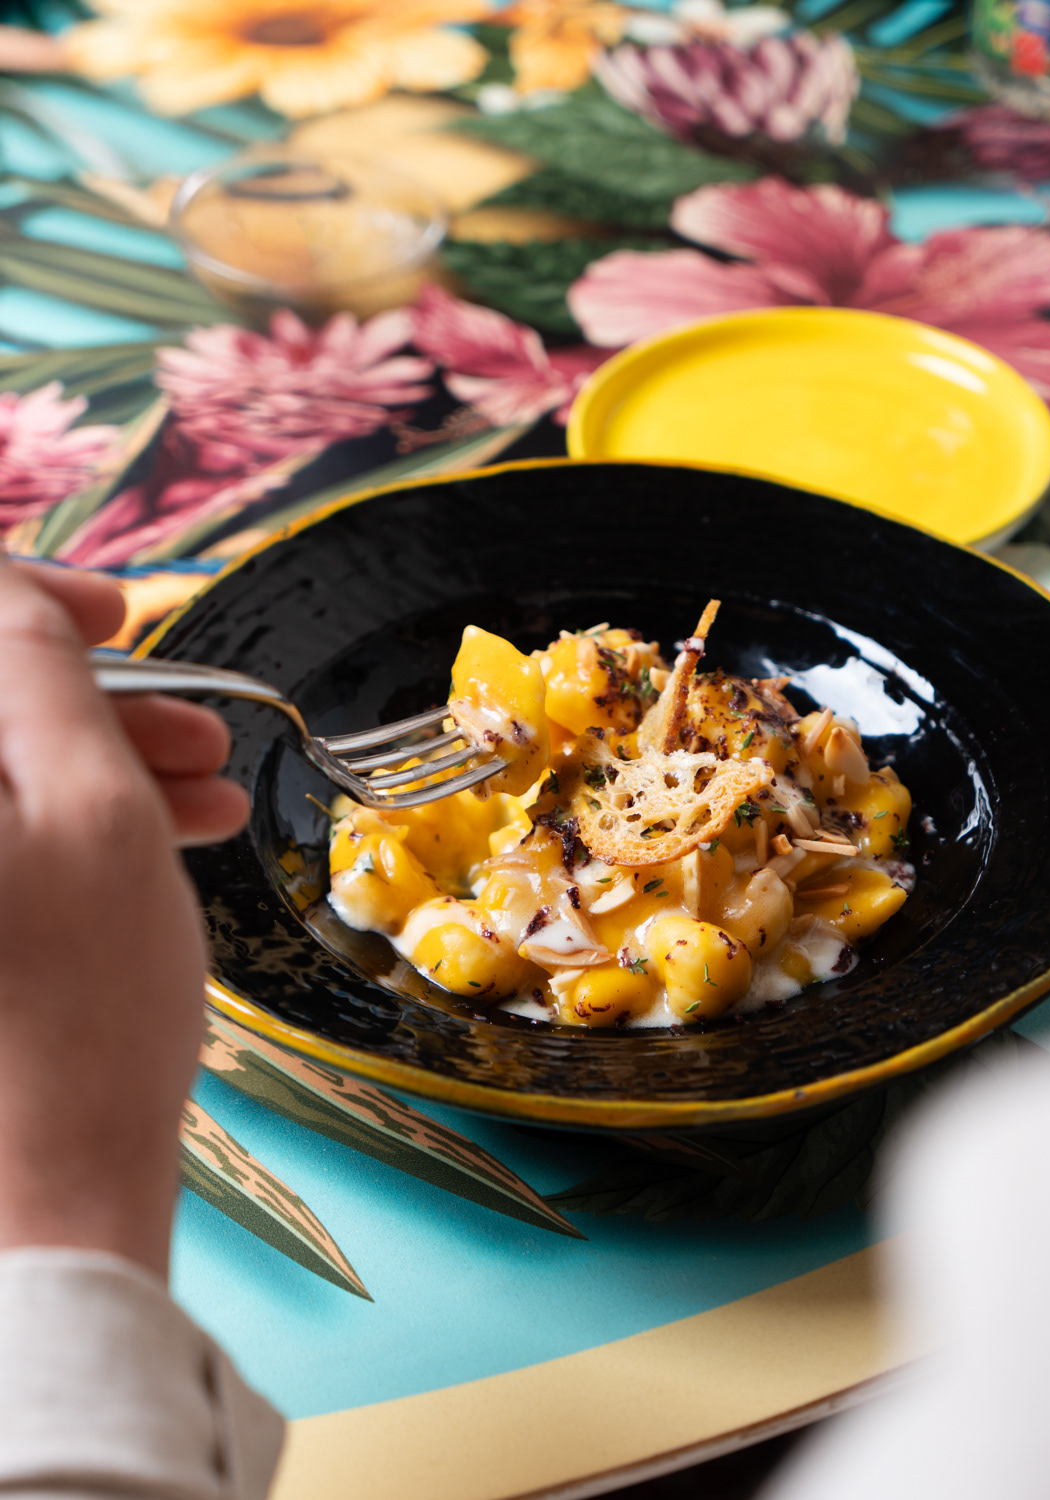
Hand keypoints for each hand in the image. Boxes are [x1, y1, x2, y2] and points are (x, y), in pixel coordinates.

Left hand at [0, 555, 248, 1276]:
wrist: (44, 1197)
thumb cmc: (80, 1014)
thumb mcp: (95, 811)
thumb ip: (44, 671)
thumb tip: (19, 598)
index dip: (31, 600)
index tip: (117, 612)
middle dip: (86, 700)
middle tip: (191, 728)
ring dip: (96, 764)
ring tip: (208, 792)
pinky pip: (1, 840)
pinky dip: (71, 824)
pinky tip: (162, 836)